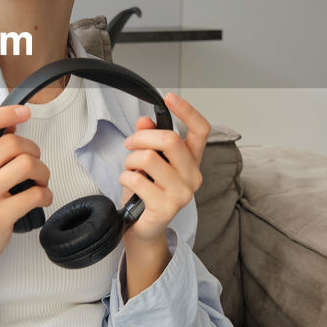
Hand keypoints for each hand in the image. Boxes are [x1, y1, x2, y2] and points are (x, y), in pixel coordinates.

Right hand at [0, 104, 52, 305]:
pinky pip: (35, 194)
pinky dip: (46, 194)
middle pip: (11, 144)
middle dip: (33, 150)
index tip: (23, 112)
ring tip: (39, 181)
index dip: (2, 114)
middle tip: (34, 163)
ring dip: (43, 172)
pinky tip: (41, 198)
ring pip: (26, 165)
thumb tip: (11, 125)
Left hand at [118, 93, 209, 296]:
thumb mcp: (147, 162)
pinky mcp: (166, 207)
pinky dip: (125, 177)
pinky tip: (129, 186)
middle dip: (142, 137)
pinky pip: (137, 179)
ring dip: (130, 160)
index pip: (200, 130)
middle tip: (130, 145)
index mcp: (192, 161)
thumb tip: (144, 119)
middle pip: (169, 139)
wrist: (143, 229)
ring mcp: (182, 193)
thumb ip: (148, 139)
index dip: (187, 111)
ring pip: (148, 158)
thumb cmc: (146, 193)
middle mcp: (193, 176)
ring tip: (129, 170)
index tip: (170, 97)